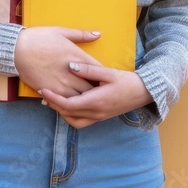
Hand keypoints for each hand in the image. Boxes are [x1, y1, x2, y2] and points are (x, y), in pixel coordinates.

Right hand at [13, 27, 103, 96]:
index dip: (103, 75)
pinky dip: (71, 102)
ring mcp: (62, 84)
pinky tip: (72, 99)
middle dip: (97, 89)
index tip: (104, 77)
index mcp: (78, 56)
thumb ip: (82, 35)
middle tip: (98, 90)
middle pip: (94, 87)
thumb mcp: (61, 32)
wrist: (16, 49)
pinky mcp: (52, 92)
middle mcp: (73, 73)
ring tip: (87, 97)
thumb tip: (98, 34)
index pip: (99, 70)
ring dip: (85, 98)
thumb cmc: (39, 38)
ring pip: (82, 98)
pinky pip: (67, 102)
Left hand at [37, 62, 152, 127]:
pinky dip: (71, 115)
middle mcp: (96, 113)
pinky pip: (81, 121)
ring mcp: (99, 117)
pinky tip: (67, 105)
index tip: (43, 90)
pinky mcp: (101, 117)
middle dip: (53, 104)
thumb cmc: (127, 81)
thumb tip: (70, 66)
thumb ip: (88, 70)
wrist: (144, 93)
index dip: (53, 98)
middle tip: (43, 93)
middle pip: (68, 113)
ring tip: (52, 100)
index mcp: (96, 101)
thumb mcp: (108, 72)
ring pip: (74, 121)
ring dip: (61, 112)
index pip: (69, 104)